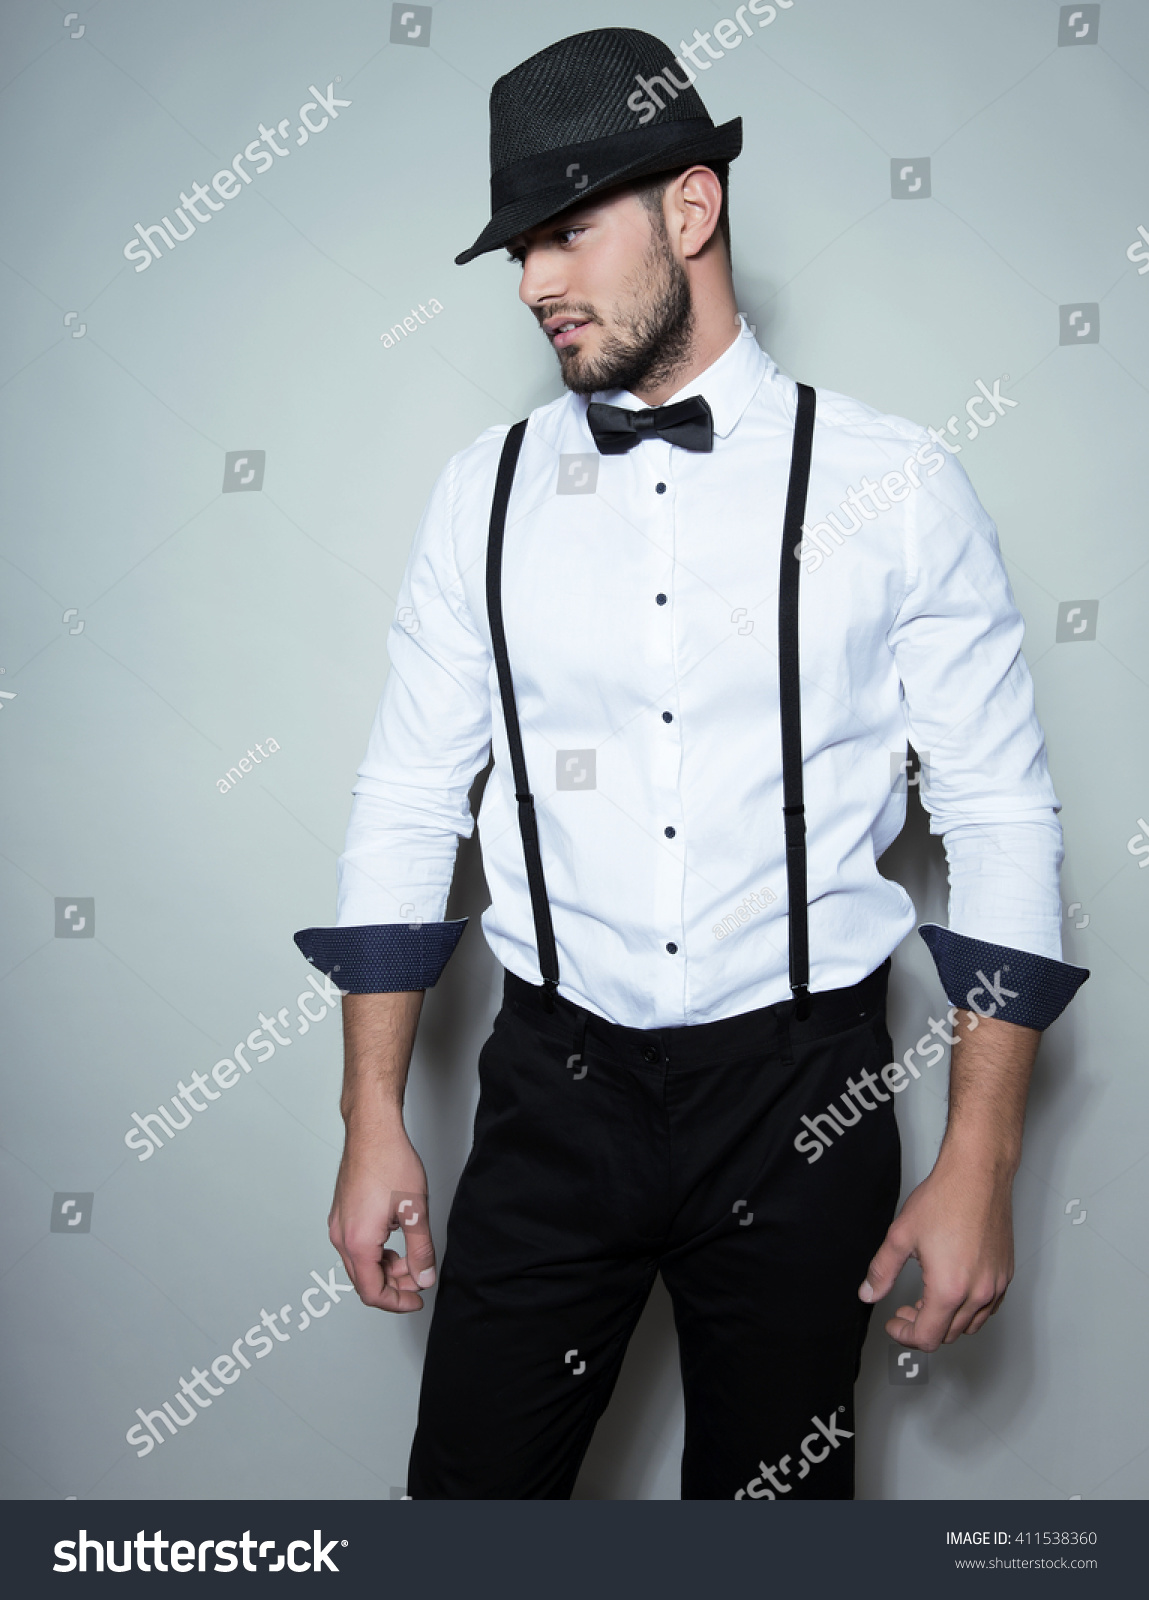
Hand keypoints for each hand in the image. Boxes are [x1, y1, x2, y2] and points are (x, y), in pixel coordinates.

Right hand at [329, 1126, 436, 1312]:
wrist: (372, 1131)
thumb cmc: (389, 1162)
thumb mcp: (416, 1211)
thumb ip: (421, 1251)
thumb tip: (424, 1278)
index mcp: (358, 1242)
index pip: (372, 1292)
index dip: (397, 1302)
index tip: (417, 1299)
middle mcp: (341, 1237)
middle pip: (364, 1280)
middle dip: (393, 1286)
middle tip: (420, 1277)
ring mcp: (338, 1224)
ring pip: (360, 1263)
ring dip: (385, 1268)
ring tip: (411, 1256)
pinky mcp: (341, 1213)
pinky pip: (355, 1245)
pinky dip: (376, 1252)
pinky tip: (395, 1238)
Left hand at [857, 1147, 1014, 1349]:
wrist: (978, 1175)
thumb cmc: (945, 1199)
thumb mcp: (901, 1236)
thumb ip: (882, 1271)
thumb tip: (868, 1294)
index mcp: (950, 1289)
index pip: (927, 1337)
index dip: (904, 1336)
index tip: (894, 1323)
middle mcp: (978, 1293)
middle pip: (949, 1335)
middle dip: (922, 1327)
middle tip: (905, 1309)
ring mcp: (996, 1285)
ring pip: (970, 1325)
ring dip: (946, 1321)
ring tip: (926, 1301)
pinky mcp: (1006, 1274)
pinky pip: (988, 1308)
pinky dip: (968, 1310)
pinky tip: (952, 1292)